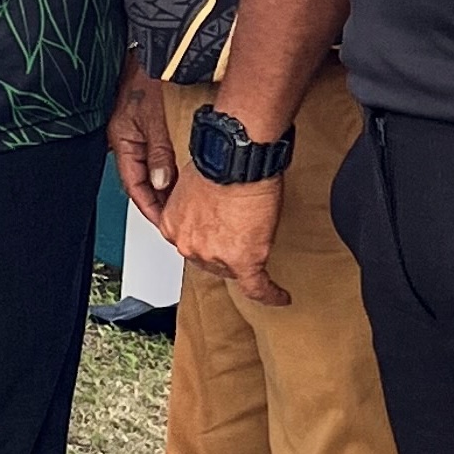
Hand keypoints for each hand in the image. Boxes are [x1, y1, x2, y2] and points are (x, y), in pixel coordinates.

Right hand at [110, 60, 175, 223]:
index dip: (150, 208)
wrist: (149, 47)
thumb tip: (163, 183)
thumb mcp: (151, 116)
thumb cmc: (142, 74)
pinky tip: (185, 173)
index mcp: (121, 142)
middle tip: (179, 219)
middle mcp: (126, 141)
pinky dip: (169, 167)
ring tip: (186, 202)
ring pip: (151, 169)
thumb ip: (157, 151)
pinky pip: (157, 154)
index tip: (165, 223)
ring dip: (166, 186)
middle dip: (160, 202)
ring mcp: (136, 133)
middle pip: (142, 182)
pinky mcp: (147, 124)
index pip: (134, 187)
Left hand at [161, 168, 287, 304]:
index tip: (216, 243)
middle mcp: (188, 243)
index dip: (207, 240)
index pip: (191, 243)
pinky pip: (257, 286)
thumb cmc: (220, 158)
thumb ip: (196, 203)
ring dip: (244, 260)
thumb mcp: (193, 181)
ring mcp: (213, 254)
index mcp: (172, 223)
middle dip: (224, 249)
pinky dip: (269, 294)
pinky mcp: (242, 260)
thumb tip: (210, 205)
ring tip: (260, 244)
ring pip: (231, 270)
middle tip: (242, 234)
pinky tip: (280, 297)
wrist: (236, 156)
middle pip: (209, 260)